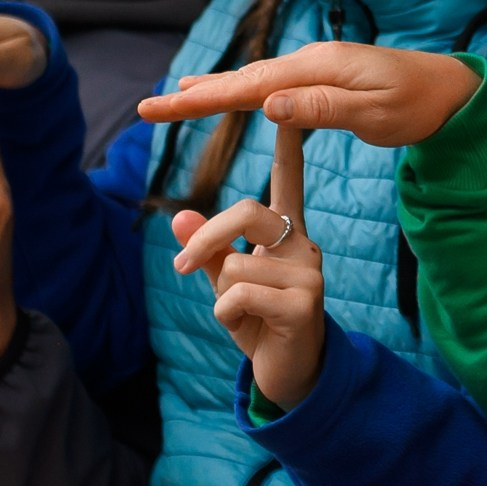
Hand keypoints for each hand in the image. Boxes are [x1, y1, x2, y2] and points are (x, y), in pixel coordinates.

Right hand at [138, 42, 478, 148]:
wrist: (451, 89)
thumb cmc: (419, 106)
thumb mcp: (375, 114)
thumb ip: (323, 109)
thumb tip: (267, 106)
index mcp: (318, 69)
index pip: (248, 86)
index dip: (202, 99)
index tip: (162, 106)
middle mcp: (310, 62)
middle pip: (242, 80)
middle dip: (196, 95)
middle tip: (149, 108)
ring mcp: (316, 67)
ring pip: (254, 80)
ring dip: (214, 89)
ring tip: (176, 95)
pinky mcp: (324, 77)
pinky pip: (273, 83)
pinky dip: (242, 88)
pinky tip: (231, 90)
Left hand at [168, 125, 326, 408]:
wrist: (291, 374)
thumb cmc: (259, 324)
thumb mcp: (226, 284)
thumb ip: (207, 251)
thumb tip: (178, 217)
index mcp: (287, 236)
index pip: (289, 184)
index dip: (288, 148)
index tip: (285, 111)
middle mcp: (303, 246)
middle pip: (246, 212)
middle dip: (206, 239)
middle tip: (181, 268)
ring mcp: (309, 273)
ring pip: (232, 264)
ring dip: (220, 297)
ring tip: (243, 316)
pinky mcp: (304, 302)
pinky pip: (237, 296)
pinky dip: (227, 316)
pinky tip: (250, 329)